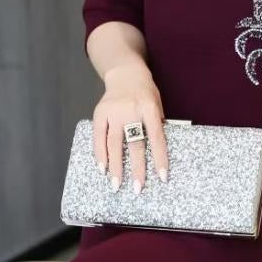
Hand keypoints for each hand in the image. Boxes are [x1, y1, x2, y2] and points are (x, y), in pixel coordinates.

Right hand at [93, 60, 168, 194]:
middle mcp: (131, 110)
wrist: (125, 73)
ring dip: (115, 166)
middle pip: (134, 144)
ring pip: (114, 143)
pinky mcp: (100, 113)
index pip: (156, 137)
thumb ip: (157, 125)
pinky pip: (99, 137)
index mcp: (149, 108)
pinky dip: (100, 153)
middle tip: (137, 188)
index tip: (162, 177)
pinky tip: (102, 169)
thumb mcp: (157, 104)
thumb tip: (158, 155)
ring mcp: (113, 112)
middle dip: (136, 168)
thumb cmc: (145, 93)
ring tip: (116, 185)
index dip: (159, 158)